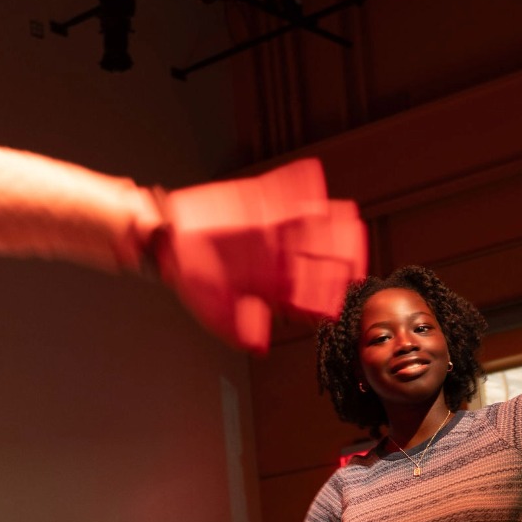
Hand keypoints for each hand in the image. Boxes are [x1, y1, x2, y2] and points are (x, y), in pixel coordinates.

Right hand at [153, 159, 365, 353]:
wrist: (167, 242)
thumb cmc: (190, 276)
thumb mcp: (211, 309)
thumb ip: (235, 326)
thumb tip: (258, 344)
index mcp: (276, 283)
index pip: (313, 290)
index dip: (330, 292)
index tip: (342, 292)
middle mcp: (282, 254)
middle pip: (323, 254)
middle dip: (341, 255)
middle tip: (353, 255)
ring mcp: (276, 226)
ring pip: (314, 221)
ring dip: (330, 219)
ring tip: (344, 216)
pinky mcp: (262, 200)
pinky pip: (286, 187)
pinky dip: (299, 181)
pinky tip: (311, 177)